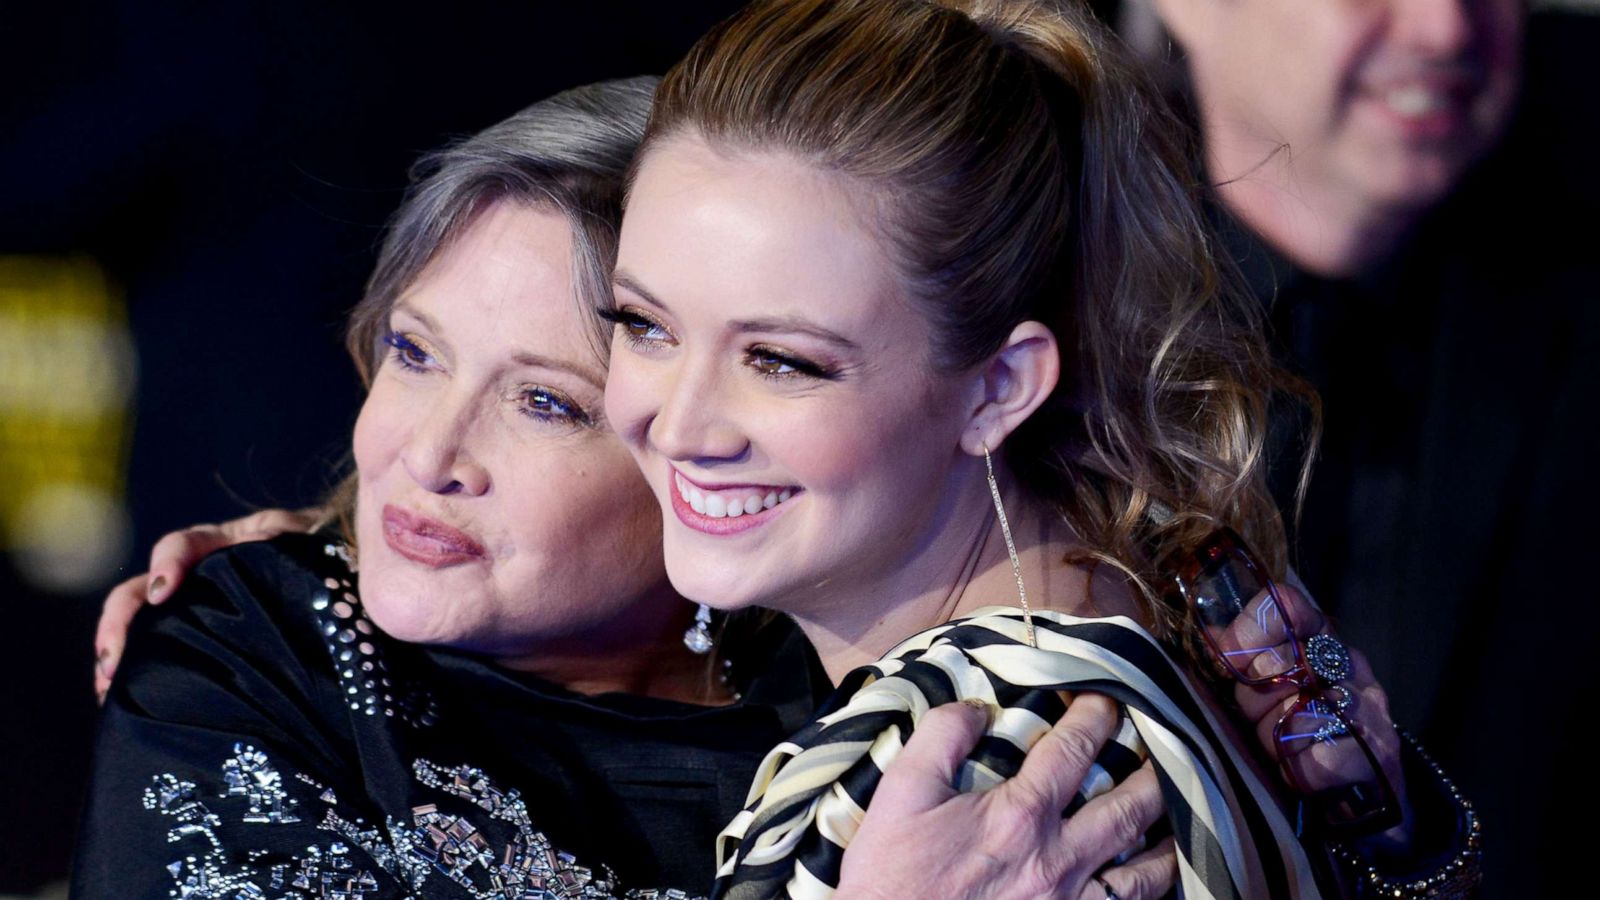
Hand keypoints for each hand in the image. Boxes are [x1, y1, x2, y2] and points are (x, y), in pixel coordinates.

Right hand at [94, 508, 322, 702]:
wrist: (355, 588)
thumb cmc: (339, 560)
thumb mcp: (318, 545)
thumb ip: (293, 539)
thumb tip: (266, 537)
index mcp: (231, 544)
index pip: (184, 544)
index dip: (167, 562)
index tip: (162, 591)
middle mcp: (204, 574)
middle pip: (144, 589)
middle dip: (120, 623)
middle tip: (112, 662)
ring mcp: (200, 610)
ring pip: (144, 626)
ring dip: (119, 655)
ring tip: (108, 691)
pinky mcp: (204, 642)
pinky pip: (163, 655)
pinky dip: (139, 675)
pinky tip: (126, 704)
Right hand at [836, 693, 1175, 899]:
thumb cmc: (894, 875)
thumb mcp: (900, 794)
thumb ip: (940, 738)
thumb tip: (976, 707)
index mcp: (1020, 815)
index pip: (1074, 750)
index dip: (1097, 716)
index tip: (1108, 697)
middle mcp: (1058, 859)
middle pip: (1130, 807)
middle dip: (1155, 770)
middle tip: (1170, 745)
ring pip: (1146, 872)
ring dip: (1170, 838)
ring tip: (1181, 814)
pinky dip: (1153, 892)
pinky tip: (1159, 880)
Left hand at [1224, 584, 1410, 845]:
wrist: (1367, 793)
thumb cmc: (1308, 733)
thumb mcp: (1275, 690)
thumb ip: (1249, 660)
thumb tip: (1211, 634)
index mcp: (1323, 640)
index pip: (1285, 606)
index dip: (1248, 631)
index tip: (1234, 664)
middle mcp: (1349, 666)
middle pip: (1276, 664)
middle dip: (1253, 701)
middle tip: (1261, 721)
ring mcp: (1368, 709)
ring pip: (1295, 714)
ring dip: (1275, 741)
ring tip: (1283, 750)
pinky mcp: (1377, 757)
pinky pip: (1318, 759)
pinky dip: (1301, 772)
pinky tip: (1303, 773)